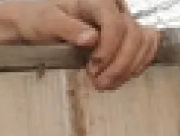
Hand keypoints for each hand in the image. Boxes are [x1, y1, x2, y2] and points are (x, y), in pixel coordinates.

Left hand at [5, 0, 161, 89]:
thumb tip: (91, 39)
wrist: (34, 22)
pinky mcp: (125, 35)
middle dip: (119, 63)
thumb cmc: (38, 18)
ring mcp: (122, 21)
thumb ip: (68, 28)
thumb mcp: (46, 22)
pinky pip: (145, 47)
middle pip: (134, 35)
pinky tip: (118, 78)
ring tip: (105, 84)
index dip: (109, 47)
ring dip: (128, 67)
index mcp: (96, 0)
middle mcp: (114, 8)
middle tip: (99, 83)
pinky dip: (135, 65)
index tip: (94, 67)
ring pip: (143, 42)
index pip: (115, 22)